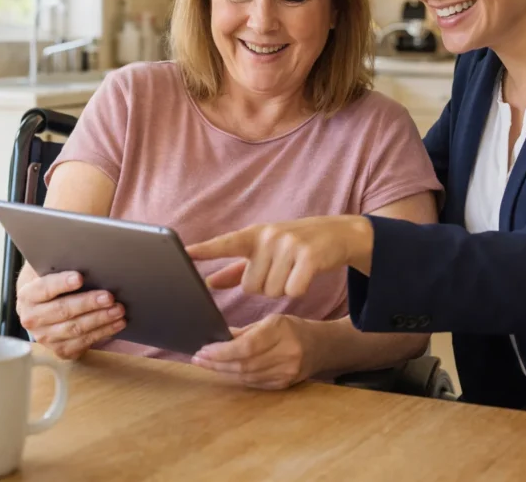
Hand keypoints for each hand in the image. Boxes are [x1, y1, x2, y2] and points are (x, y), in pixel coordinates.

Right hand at [16, 270, 126, 360]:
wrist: (43, 307)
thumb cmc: (52, 282)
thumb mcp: (49, 269)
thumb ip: (59, 263)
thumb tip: (83, 255)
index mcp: (28, 295)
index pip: (44, 288)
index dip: (61, 283)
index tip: (79, 278)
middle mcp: (32, 318)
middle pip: (62, 310)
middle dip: (88, 303)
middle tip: (109, 296)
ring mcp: (45, 336)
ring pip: (75, 329)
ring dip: (100, 319)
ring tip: (119, 310)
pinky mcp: (60, 349)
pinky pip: (83, 343)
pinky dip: (102, 333)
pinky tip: (117, 324)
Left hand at [187, 215, 373, 297]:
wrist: (339, 234)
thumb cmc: (296, 245)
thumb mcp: (265, 251)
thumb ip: (236, 268)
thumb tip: (209, 283)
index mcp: (255, 235)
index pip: (226, 243)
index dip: (206, 250)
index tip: (186, 253)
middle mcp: (269, 237)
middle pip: (251, 286)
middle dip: (265, 286)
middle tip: (281, 270)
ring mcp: (290, 245)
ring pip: (272, 291)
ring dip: (283, 288)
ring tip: (294, 270)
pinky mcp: (309, 257)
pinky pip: (292, 291)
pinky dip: (299, 290)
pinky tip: (306, 276)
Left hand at [191, 314, 315, 389]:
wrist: (322, 346)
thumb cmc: (293, 329)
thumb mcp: (271, 321)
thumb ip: (244, 332)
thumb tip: (216, 338)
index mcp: (281, 331)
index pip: (246, 347)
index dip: (221, 352)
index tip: (203, 351)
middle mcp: (286, 353)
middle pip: (244, 364)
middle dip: (217, 363)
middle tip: (199, 359)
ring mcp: (287, 372)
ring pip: (246, 377)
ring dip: (223, 372)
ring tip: (208, 365)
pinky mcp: (284, 384)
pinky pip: (254, 383)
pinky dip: (237, 378)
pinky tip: (226, 371)